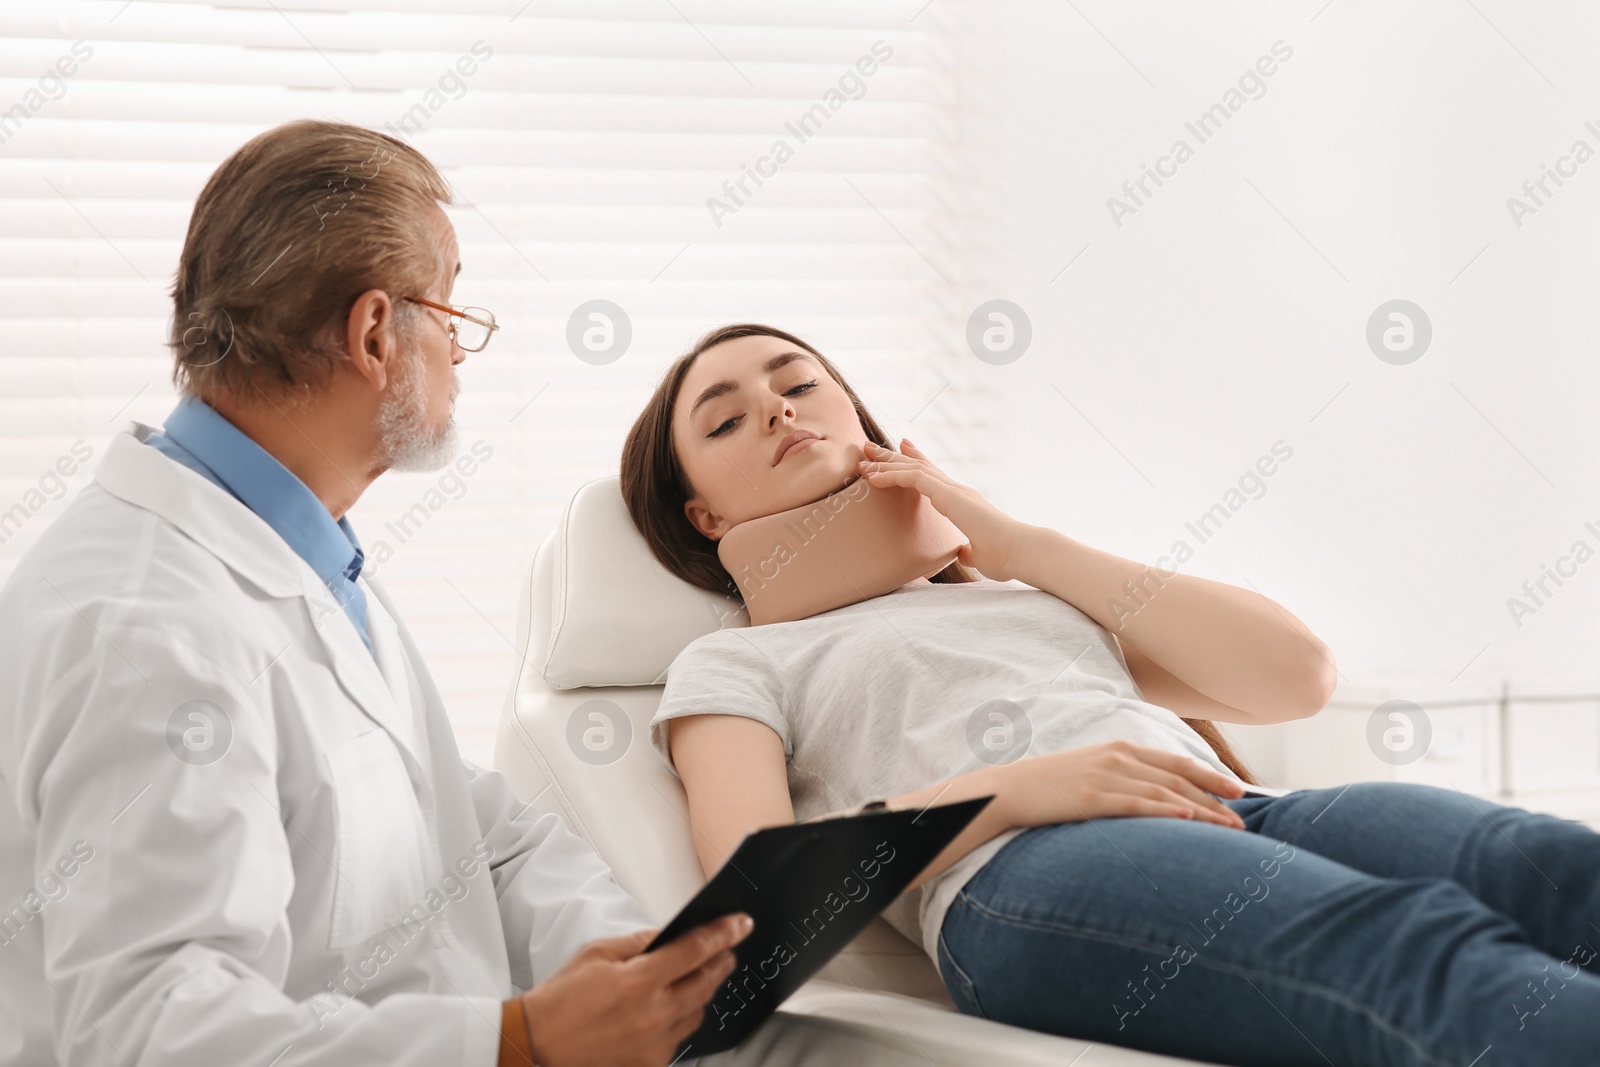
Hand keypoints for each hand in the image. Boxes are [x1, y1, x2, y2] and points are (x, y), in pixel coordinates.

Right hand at [519, 913, 752, 1066]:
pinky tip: (672, 1006)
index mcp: (640, 982)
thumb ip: (640, 942)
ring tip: (701, 975)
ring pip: (698, 1012)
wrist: (537, 1042)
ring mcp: (655, 1043)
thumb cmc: (561, 998)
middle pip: (706, 983)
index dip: (724, 933)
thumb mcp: (597, 952)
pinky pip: (680, 1036)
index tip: (740, 924)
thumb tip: (670, 936)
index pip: (697, 950)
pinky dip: (681, 1017)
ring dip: (703, 991)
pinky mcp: (650, 1063)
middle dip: (722, 961)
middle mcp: (654, 1015)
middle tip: (728, 948)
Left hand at [857, 438, 1028, 581]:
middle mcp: (956, 490)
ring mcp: (953, 490)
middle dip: (892, 456)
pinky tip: (874, 477)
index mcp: (962, 501)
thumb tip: (964, 553)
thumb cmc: (1005, 556)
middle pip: (918, 465)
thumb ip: (968, 550)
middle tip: (870, 448)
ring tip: (863, 459)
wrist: (1020, 551)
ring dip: (885, 463)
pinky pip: (914, 478)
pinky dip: (892, 475)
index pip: (934, 475)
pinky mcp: (949, 495)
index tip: (901, 448)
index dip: (915, 461)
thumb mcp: (979, 555)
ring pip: (913, 467)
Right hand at [996, 739, 1246, 829]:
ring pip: (1164, 793)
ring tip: (1227, 828)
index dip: (1211, 776)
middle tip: (1242, 819)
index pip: (1177, 762)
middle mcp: (1118, 758)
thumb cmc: (1052, 785)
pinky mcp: (1090, 798)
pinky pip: (1135, 805)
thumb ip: (1125, 776)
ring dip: (1201, 811)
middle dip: (1215, 798)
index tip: (1239, 791)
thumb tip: (1157, 793)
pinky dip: (1164, 811)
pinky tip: (1186, 819)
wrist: (1008, 789)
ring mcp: (1104, 777)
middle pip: (1178, 778)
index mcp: (1121, 748)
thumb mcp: (1092, 771)